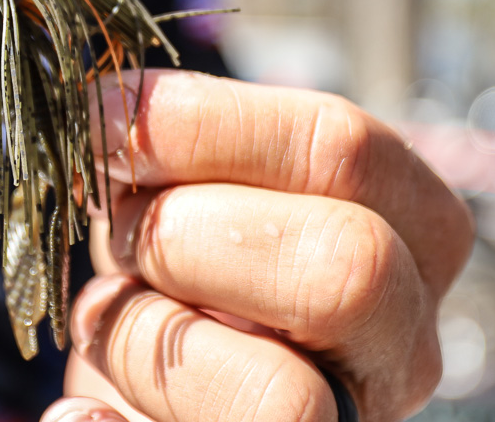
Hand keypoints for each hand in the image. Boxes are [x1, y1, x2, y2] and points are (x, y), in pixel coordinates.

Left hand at [41, 71, 473, 421]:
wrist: (171, 386)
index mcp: (410, 232)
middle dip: (189, 234)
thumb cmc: (186, 270)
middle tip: (123, 234)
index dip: (205, 123)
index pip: (343, 147)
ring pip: (285, 396)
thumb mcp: (193, 189)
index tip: (103, 116)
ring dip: (150, 338)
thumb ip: (176, 143)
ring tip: (108, 317)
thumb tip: (112, 103)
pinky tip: (84, 412)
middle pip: (348, 264)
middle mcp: (406, 340)